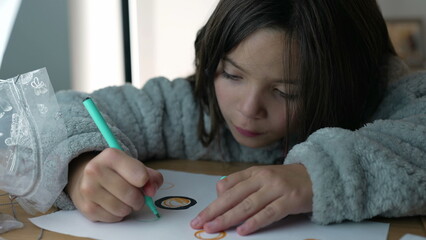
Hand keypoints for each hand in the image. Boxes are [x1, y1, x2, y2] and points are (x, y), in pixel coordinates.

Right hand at [66, 148, 162, 221]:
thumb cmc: (117, 172)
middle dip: (139, 199)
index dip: (146, 183)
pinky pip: (113, 218)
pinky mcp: (86, 207)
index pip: (140, 176)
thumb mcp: (135, 166)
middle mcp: (95, 170)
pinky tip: (113, 205)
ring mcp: (88, 189)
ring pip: (122, 209)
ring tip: (124, 200)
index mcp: (111, 156)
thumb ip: (151, 177)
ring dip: (128, 208)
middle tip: (137, 196)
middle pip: (131, 195)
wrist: (87, 178)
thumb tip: (151, 191)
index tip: (143, 182)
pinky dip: (118, 215)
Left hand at [190, 164, 312, 234]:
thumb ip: (244, 184)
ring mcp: (276, 188)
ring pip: (247, 205)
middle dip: (214, 211)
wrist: (318, 175)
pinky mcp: (290, 200)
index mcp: (254, 172)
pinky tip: (243, 230)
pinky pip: (269, 213)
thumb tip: (221, 195)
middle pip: (233, 196)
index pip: (228, 185)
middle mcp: (263, 178)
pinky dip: (254, 222)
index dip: (213, 201)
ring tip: (214, 227)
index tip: (201, 215)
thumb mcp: (264, 177)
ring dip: (228, 218)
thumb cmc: (287, 180)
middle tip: (199, 223)